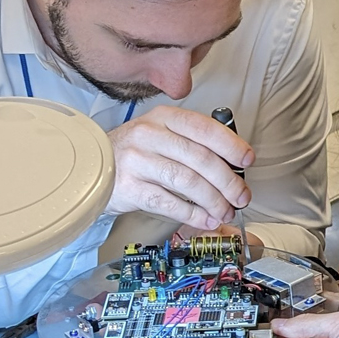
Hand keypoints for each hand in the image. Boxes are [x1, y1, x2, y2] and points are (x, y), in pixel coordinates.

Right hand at [107, 104, 253, 227]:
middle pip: (200, 158)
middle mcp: (149, 135)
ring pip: (188, 182)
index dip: (230, 145)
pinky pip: (169, 203)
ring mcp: (137, 161)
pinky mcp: (128, 187)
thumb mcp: (161, 135)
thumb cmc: (134, 153)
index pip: (204, 128)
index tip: (247, 160)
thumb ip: (192, 145)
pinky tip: (206, 220)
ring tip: (225, 212)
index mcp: (163, 117)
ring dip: (214, 201)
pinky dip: (193, 214)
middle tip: (242, 196)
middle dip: (228, 181)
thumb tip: (233, 168)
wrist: (91, 166)